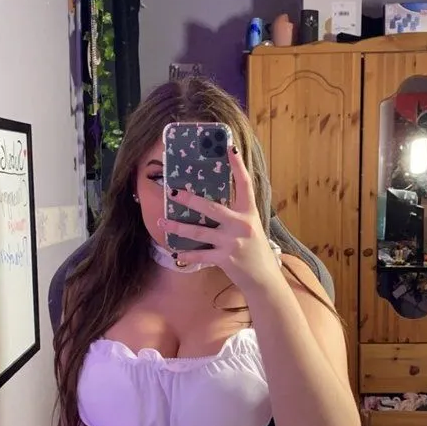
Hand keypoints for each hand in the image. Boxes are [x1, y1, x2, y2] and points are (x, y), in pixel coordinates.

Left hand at [159, 147, 280, 291]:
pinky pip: (201, 255)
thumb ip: (236, 214)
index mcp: (249, 213)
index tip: (229, 147)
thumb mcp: (251, 226)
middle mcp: (241, 225)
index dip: (238, 165)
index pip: (245, 184)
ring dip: (178, 227)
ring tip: (162, 221)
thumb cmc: (255, 249)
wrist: (264, 278)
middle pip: (211, 208)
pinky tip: (175, 253)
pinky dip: (187, 255)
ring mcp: (232, 242)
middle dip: (190, 200)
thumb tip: (212, 201)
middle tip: (173, 191)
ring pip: (199, 232)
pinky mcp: (225, 258)